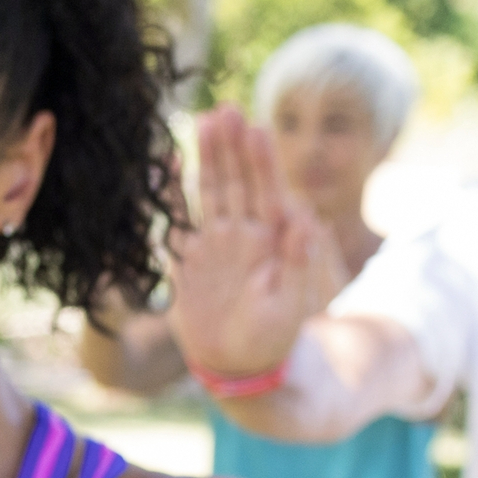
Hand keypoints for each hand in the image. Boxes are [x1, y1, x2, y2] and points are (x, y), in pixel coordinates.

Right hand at [167, 106, 330, 377]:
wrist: (237, 366)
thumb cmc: (272, 340)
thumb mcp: (292, 305)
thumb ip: (299, 262)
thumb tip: (307, 218)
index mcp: (271, 244)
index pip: (266, 192)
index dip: (261, 161)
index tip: (255, 128)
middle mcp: (244, 236)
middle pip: (237, 182)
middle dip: (233, 147)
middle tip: (227, 110)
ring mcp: (216, 245)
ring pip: (212, 191)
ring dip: (210, 157)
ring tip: (207, 120)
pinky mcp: (189, 259)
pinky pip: (180, 217)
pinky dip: (174, 191)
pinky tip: (169, 164)